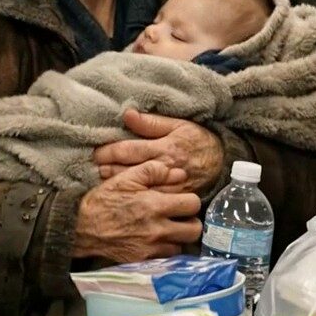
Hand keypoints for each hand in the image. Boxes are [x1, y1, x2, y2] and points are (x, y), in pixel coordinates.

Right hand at [73, 166, 201, 260]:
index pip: (193, 204)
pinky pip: (166, 259)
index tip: (181, 200)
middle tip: (180, 217)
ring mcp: (150, 248)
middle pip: (194, 230)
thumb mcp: (126, 178)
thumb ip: (154, 170)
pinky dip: (165, 251)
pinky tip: (157, 242)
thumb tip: (179, 173)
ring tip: (169, 230)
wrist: (80, 227)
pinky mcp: (142, 261)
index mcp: (155, 205)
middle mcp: (157, 229)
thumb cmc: (104, 200)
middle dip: (190, 222)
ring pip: (182, 246)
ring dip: (178, 238)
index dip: (190, 200)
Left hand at [94, 109, 223, 195]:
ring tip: (101, 181)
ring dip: (115, 185)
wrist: (222, 162)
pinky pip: (148, 200)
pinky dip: (133, 197)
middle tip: (92, 168)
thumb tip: (127, 114)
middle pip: (126, 171)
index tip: (94, 153)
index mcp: (163, 148)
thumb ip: (151, 122)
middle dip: (105, 169)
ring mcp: (167, 187)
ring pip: (134, 189)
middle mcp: (163, 169)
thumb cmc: (198, 140)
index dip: (107, 152)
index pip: (127, 150)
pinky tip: (121, 196)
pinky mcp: (172, 199)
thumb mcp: (179, 125)